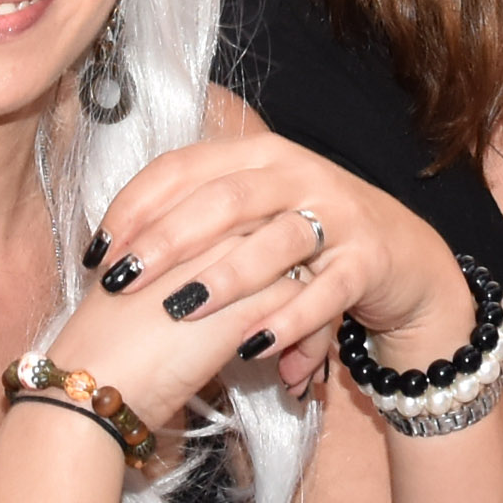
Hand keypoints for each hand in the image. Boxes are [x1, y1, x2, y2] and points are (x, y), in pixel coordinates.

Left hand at [60, 132, 472, 419]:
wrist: (404, 260)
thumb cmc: (309, 241)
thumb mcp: (253, 221)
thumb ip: (195, 228)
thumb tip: (110, 257)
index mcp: (258, 155)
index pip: (185, 166)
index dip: (136, 205)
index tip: (98, 249)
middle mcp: (298, 173)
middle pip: (225, 198)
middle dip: (168, 239)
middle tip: (123, 279)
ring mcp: (339, 213)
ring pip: (277, 240)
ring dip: (227, 276)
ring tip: (182, 310)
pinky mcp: (370, 258)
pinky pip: (327, 289)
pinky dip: (290, 318)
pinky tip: (253, 347)